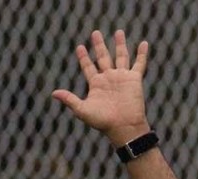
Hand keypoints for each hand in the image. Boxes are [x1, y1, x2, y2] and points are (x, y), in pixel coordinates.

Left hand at [52, 29, 149, 144]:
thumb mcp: (83, 110)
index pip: (88, 67)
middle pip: (103, 57)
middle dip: (99, 45)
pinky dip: (142, 54)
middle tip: (95, 33)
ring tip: (119, 32)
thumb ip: (69, 99)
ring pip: (121, 56)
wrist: (123, 127)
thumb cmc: (103, 122)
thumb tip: (53, 93)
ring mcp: (122, 78)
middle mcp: (109, 79)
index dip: (84, 57)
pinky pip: (139, 64)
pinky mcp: (134, 79)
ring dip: (120, 44)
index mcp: (96, 85)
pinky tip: (144, 43)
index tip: (80, 47)